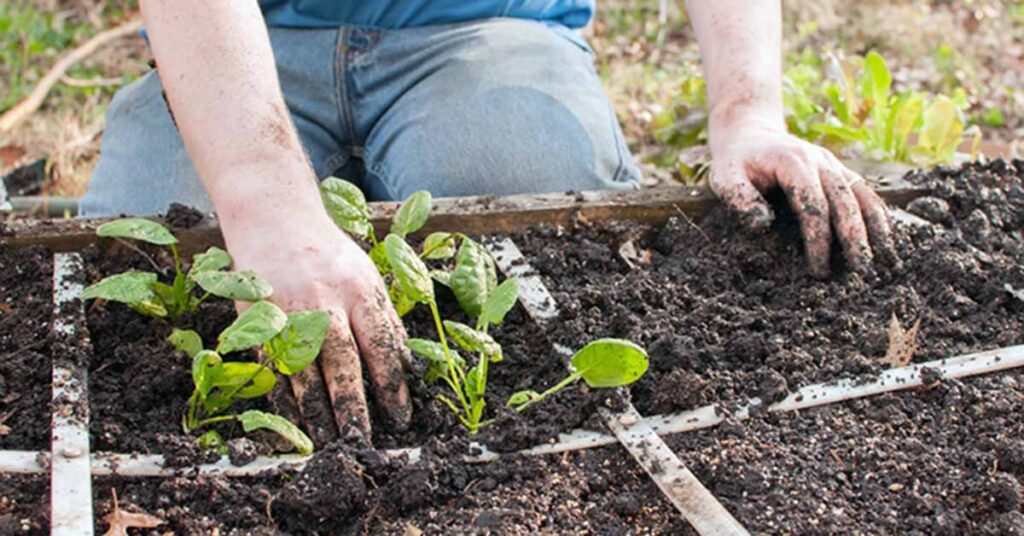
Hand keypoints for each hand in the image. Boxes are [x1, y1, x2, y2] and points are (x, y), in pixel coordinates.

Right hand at [220, 206, 411, 445]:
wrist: (274, 221)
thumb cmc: (330, 255)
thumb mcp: (367, 277)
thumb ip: (386, 320)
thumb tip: (409, 366)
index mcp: (358, 289)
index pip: (380, 344)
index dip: (392, 385)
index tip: (402, 418)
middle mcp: (323, 301)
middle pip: (341, 361)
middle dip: (352, 405)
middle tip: (362, 442)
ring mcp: (287, 311)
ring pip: (303, 369)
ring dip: (316, 411)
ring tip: (329, 442)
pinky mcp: (258, 319)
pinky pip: (272, 366)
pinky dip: (283, 396)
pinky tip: (294, 421)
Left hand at [707, 110, 895, 276]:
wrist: (750, 133)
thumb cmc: (736, 161)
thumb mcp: (725, 178)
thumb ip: (740, 199)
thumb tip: (763, 226)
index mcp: (793, 163)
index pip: (813, 205)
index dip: (819, 238)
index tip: (819, 269)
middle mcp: (820, 161)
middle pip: (844, 201)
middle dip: (854, 237)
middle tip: (861, 269)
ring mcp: (833, 164)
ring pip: (862, 195)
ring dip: (875, 226)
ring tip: (887, 258)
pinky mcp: (839, 171)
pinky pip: (864, 192)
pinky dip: (878, 214)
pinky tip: (887, 237)